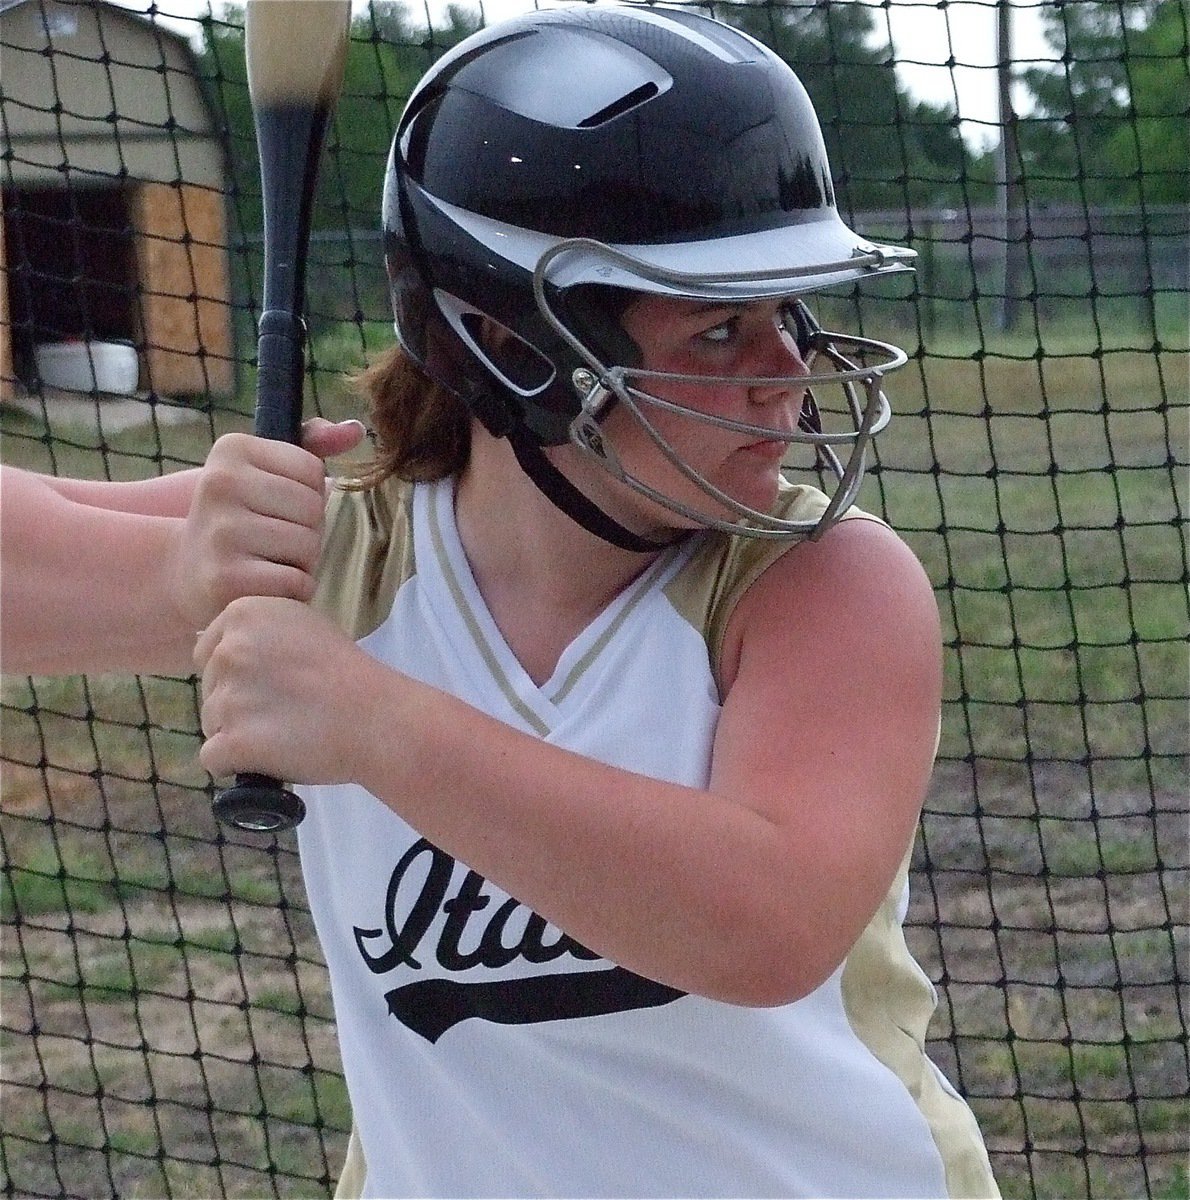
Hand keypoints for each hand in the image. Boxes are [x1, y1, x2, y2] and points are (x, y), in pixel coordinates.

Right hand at [171, 419, 365, 630]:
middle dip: (306, 530)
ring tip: (267, 562)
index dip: (307, 495)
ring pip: (309, 544)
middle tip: (272, 541)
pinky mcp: (226, 578)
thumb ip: (312, 446)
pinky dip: (294, 591)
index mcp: (232, 449)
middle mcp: (220, 483)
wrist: (186, 573)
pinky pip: (297, 582)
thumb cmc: (241, 518)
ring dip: (301, 562)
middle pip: (313, 507)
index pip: (313, 470)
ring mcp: (221, 532)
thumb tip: (356, 429)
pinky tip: (264, 586)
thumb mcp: (265, 472)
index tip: (274, 506)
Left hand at [195, 595, 375, 784]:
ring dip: (239, 735)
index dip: (238, 675)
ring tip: (285, 734)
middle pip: (209, 689)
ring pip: (211, 724)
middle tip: (284, 711)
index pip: (208, 652)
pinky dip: (238, 764)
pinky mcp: (232, 740)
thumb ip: (263, 633)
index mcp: (244, 614)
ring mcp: (227, 696)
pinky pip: (213, 758)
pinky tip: (270, 757)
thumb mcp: (306, 627)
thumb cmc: (350, 674)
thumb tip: (234, 655)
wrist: (376, 717)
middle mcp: (228, 650)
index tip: (273, 685)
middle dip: (237, 705)